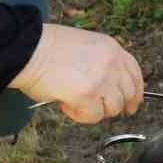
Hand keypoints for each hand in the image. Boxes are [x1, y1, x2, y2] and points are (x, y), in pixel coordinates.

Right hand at [10, 23, 143, 122]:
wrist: (27, 50)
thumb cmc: (45, 48)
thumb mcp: (83, 46)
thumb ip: (99, 63)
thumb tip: (105, 86)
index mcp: (111, 47)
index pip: (134, 72)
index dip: (135, 91)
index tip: (132, 104)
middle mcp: (112, 62)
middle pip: (127, 93)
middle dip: (114, 105)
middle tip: (99, 109)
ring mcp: (103, 79)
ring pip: (111, 108)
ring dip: (93, 110)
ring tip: (73, 100)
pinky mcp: (89, 96)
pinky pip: (93, 116)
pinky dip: (79, 115)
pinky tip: (65, 103)